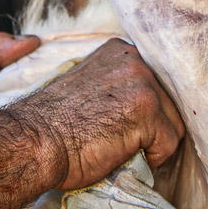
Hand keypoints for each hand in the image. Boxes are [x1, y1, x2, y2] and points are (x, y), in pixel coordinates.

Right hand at [15, 38, 184, 187]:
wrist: (35, 140)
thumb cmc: (55, 124)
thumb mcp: (90, 86)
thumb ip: (117, 84)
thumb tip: (140, 104)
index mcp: (120, 51)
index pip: (155, 84)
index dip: (144, 112)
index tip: (125, 125)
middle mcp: (134, 58)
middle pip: (167, 102)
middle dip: (151, 126)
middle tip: (121, 140)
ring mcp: (142, 81)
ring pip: (173, 123)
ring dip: (152, 141)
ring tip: (119, 147)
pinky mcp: (146, 107)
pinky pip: (169, 142)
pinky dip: (152, 158)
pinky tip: (122, 154)